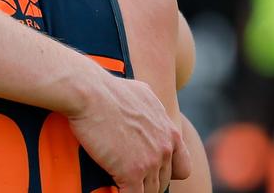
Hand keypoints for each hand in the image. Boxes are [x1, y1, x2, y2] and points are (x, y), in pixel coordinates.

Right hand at [66, 74, 190, 192]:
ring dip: (135, 188)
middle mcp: (164, 148)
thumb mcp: (142, 93)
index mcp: (169, 131)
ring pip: (149, 191)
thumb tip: (147, 108)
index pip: (182, 167)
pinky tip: (113, 189)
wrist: (90, 93)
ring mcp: (149, 162)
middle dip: (147, 179)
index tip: (151, 170)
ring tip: (120, 182)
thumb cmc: (108, 90)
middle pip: (163, 181)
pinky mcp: (131, 172)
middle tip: (129, 175)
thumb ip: (152, 108)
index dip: (167, 172)